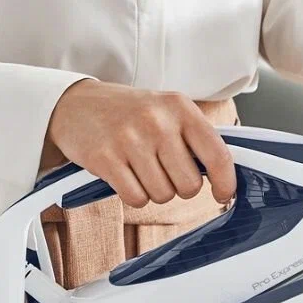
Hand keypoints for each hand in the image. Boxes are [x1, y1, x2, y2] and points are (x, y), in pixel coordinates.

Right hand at [46, 81, 237, 207]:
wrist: (77, 104)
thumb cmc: (129, 113)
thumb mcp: (166, 110)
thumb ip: (195, 137)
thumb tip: (224, 176)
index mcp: (179, 107)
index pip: (217, 154)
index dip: (226, 182)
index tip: (223, 194)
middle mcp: (157, 121)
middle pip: (189, 185)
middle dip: (179, 187)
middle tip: (164, 171)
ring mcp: (130, 139)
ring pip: (162, 195)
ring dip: (154, 190)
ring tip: (140, 168)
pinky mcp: (105, 158)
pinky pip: (136, 198)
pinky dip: (133, 194)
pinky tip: (125, 175)